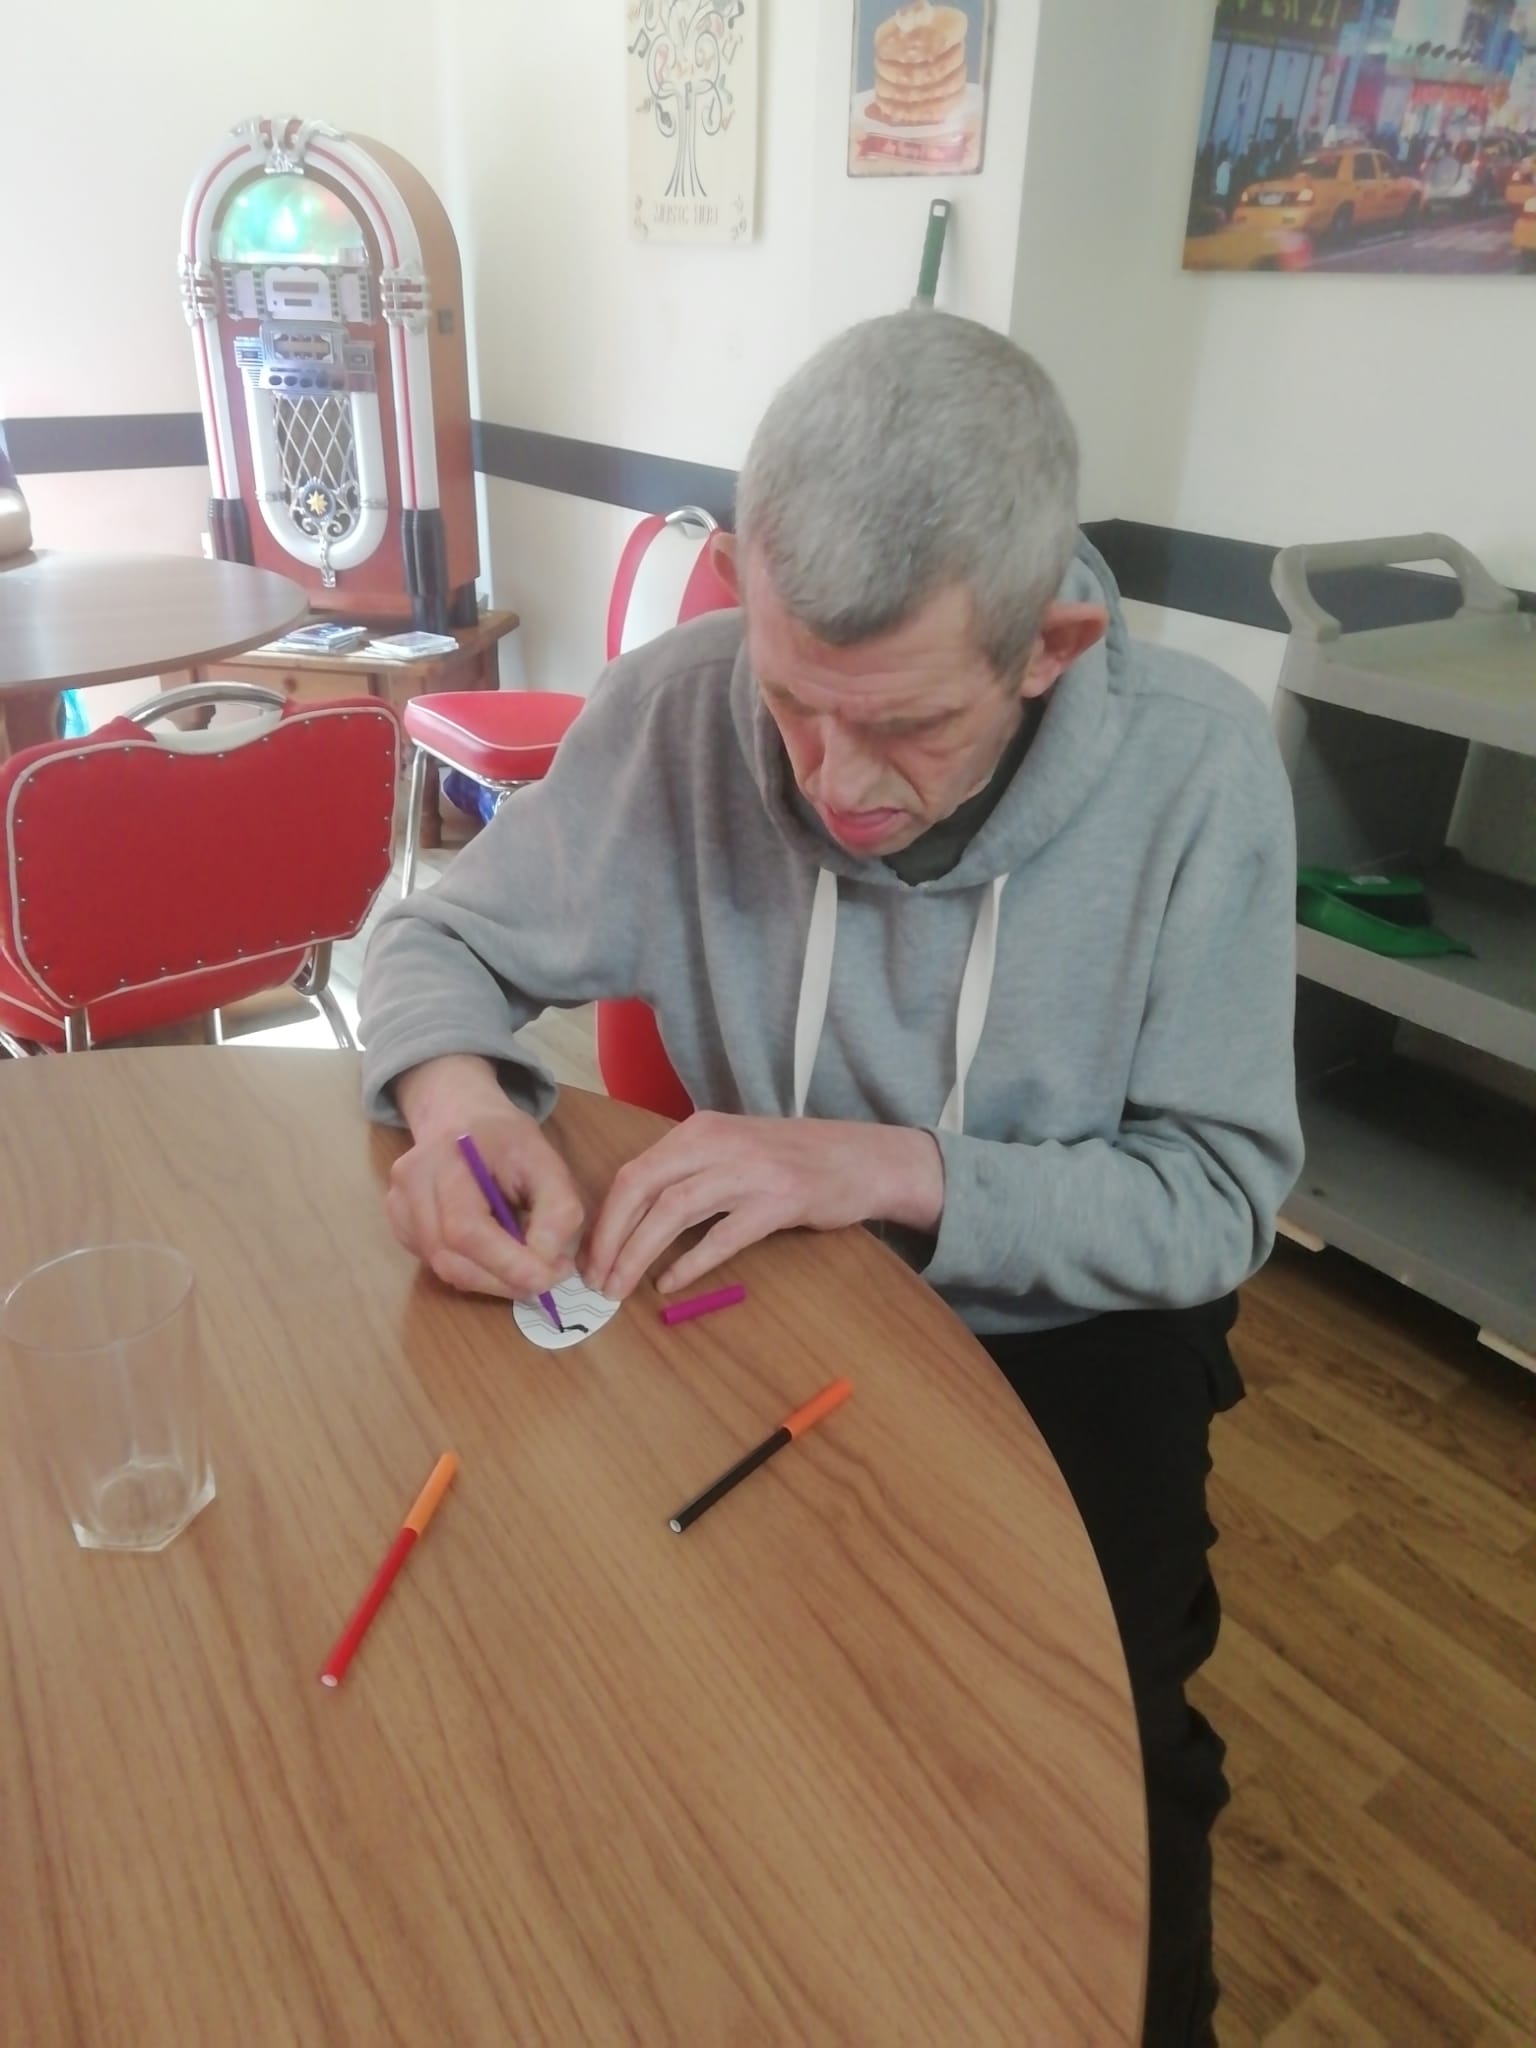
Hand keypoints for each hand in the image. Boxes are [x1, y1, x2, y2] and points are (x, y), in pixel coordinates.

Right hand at [387, 1056, 584, 1299]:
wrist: (459, 1116)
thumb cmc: (504, 1138)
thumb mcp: (546, 1159)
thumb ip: (558, 1208)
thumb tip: (548, 1262)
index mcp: (445, 1156)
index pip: (466, 1228)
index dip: (507, 1263)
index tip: (550, 1278)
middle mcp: (410, 1183)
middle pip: (449, 1257)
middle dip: (503, 1279)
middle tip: (546, 1278)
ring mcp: (397, 1207)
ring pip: (443, 1268)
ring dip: (490, 1281)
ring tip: (525, 1266)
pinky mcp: (399, 1226)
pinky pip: (436, 1265)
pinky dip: (473, 1271)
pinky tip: (495, 1253)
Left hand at [584, 1111, 943, 1300]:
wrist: (864, 1158)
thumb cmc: (792, 1160)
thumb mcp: (732, 1150)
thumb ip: (688, 1173)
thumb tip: (631, 1221)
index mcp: (699, 1131)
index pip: (632, 1173)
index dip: (603, 1218)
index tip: (588, 1256)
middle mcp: (718, 1143)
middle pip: (642, 1188)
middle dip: (610, 1238)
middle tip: (596, 1279)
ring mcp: (750, 1170)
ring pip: (673, 1211)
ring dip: (638, 1253)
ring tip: (620, 1289)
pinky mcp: (780, 1200)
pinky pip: (722, 1236)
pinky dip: (690, 1263)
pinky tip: (670, 1284)